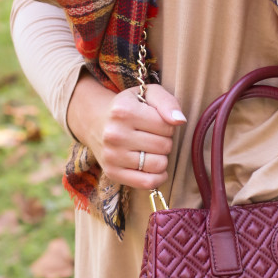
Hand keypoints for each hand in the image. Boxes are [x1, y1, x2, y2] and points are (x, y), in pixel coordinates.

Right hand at [67, 76, 185, 189]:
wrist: (97, 122)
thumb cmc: (130, 107)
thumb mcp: (149, 94)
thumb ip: (167, 102)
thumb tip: (180, 120)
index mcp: (124, 111)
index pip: (167, 126)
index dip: (168, 125)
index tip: (157, 123)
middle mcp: (114, 134)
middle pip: (163, 146)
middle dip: (165, 141)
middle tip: (153, 136)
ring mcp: (112, 155)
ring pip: (158, 165)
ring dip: (162, 158)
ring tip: (151, 149)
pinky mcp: (112, 173)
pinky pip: (146, 183)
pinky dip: (158, 178)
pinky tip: (155, 168)